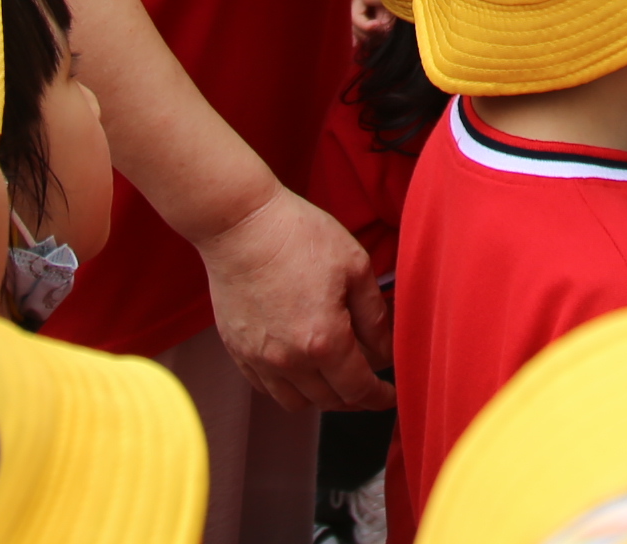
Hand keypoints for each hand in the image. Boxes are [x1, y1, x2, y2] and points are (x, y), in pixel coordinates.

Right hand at [199, 185, 392, 413]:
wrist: (241, 223)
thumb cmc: (299, 236)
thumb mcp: (355, 266)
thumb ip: (375, 315)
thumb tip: (385, 350)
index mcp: (324, 341)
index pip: (359, 390)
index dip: (379, 397)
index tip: (390, 395)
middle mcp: (290, 361)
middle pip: (330, 401)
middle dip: (356, 397)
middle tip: (369, 383)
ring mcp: (259, 359)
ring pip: (297, 402)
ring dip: (321, 396)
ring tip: (334, 376)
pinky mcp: (237, 350)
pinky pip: (266, 387)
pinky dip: (288, 386)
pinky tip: (299, 365)